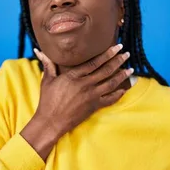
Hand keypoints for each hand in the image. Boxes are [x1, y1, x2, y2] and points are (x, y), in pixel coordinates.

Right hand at [20, 44, 131, 160]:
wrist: (51, 121)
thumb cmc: (47, 101)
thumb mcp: (47, 80)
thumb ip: (48, 64)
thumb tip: (39, 51)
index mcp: (73, 76)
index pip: (94, 62)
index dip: (107, 54)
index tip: (116, 47)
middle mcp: (85, 84)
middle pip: (106, 70)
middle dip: (118, 61)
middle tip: (126, 54)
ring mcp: (91, 96)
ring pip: (111, 83)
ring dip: (122, 75)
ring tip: (130, 69)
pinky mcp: (94, 107)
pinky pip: (110, 99)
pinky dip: (119, 94)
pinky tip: (124, 89)